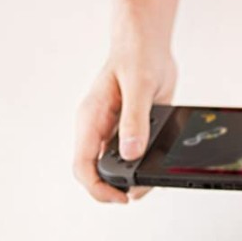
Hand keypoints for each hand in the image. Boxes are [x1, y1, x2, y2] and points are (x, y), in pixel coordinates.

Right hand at [74, 27, 175, 202]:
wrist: (148, 43)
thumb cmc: (135, 55)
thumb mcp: (138, 87)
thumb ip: (135, 120)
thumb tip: (132, 153)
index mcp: (91, 119)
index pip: (83, 165)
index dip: (98, 188)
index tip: (120, 197)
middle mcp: (100, 129)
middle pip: (99, 172)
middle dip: (118, 188)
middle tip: (140, 193)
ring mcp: (116, 131)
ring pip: (119, 167)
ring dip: (134, 178)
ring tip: (153, 182)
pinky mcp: (134, 130)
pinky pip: (136, 156)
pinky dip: (147, 166)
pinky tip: (158, 167)